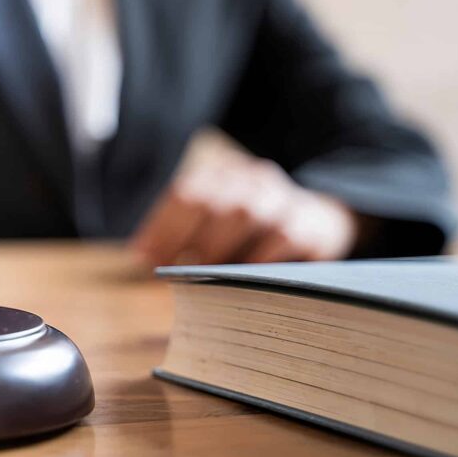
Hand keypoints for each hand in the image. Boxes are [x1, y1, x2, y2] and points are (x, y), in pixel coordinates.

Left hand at [130, 155, 359, 267]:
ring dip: (220, 250)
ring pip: (249, 215)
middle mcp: (252, 179)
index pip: (186, 193)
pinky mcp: (312, 225)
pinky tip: (243, 282)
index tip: (145, 257)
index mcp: (221, 175)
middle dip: (189, 240)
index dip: (163, 226)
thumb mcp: (214, 219)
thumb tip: (143, 255)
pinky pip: (285, 239)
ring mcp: (285, 199)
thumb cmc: (246, 229)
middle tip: (173, 273)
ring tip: (202, 278)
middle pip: (215, 203)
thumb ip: (181, 232)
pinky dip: (259, 261)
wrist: (314, 218)